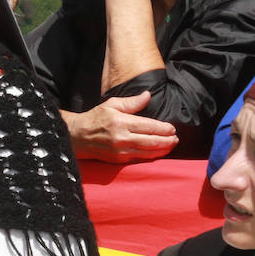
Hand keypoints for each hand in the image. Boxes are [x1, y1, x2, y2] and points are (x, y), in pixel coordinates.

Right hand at [63, 92, 177, 162]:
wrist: (77, 137)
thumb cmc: (95, 118)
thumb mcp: (112, 104)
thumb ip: (132, 102)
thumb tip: (148, 95)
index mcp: (121, 122)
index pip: (149, 126)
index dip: (163, 128)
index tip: (172, 128)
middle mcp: (122, 138)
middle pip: (151, 141)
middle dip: (167, 140)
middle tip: (176, 138)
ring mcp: (120, 151)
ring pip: (147, 152)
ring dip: (162, 150)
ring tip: (171, 145)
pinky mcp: (118, 160)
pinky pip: (139, 159)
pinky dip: (151, 156)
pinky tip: (158, 153)